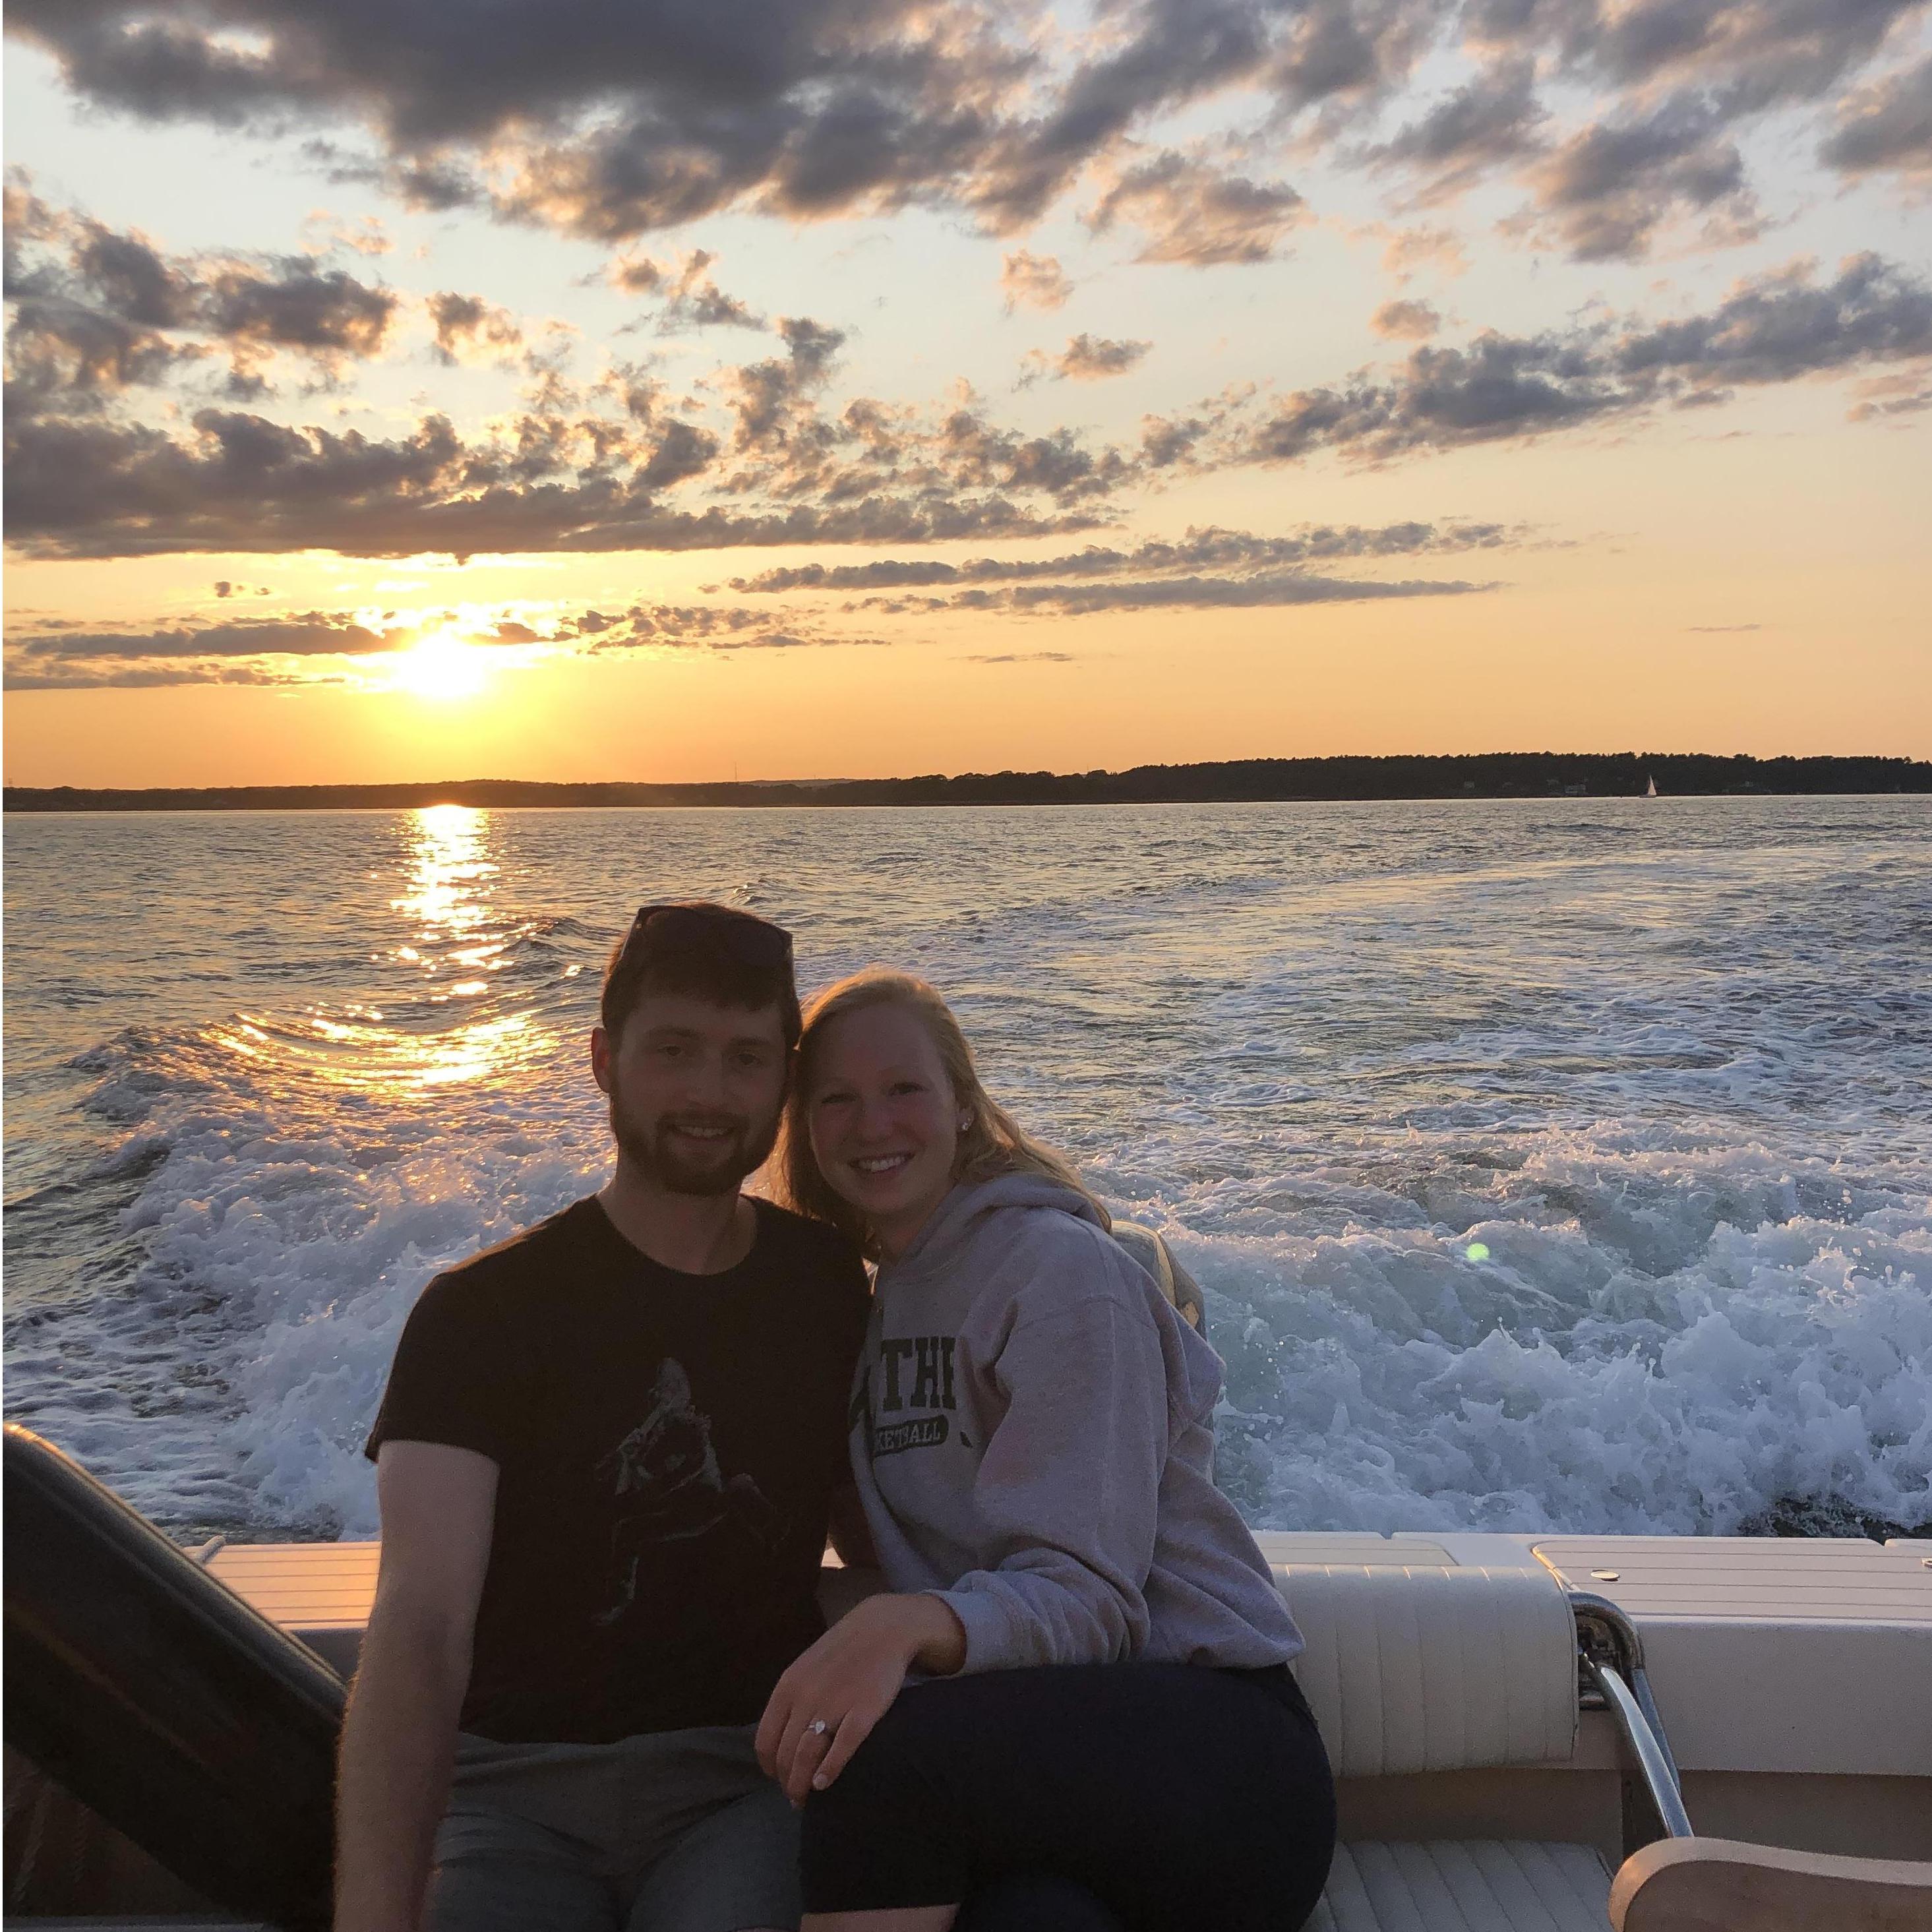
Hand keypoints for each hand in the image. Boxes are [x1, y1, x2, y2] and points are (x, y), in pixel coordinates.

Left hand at [755, 1592, 965, 1805]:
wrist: (883, 1628)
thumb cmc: (842, 1652)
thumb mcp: (806, 1669)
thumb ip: (791, 1702)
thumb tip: (780, 1743)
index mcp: (788, 1687)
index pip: (765, 1741)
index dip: (770, 1767)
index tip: (778, 1778)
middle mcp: (806, 1697)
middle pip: (786, 1754)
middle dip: (787, 1782)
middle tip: (795, 1796)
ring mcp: (834, 1704)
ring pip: (807, 1756)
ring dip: (802, 1784)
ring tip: (806, 1797)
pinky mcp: (863, 1711)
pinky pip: (840, 1749)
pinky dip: (828, 1772)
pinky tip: (824, 1784)